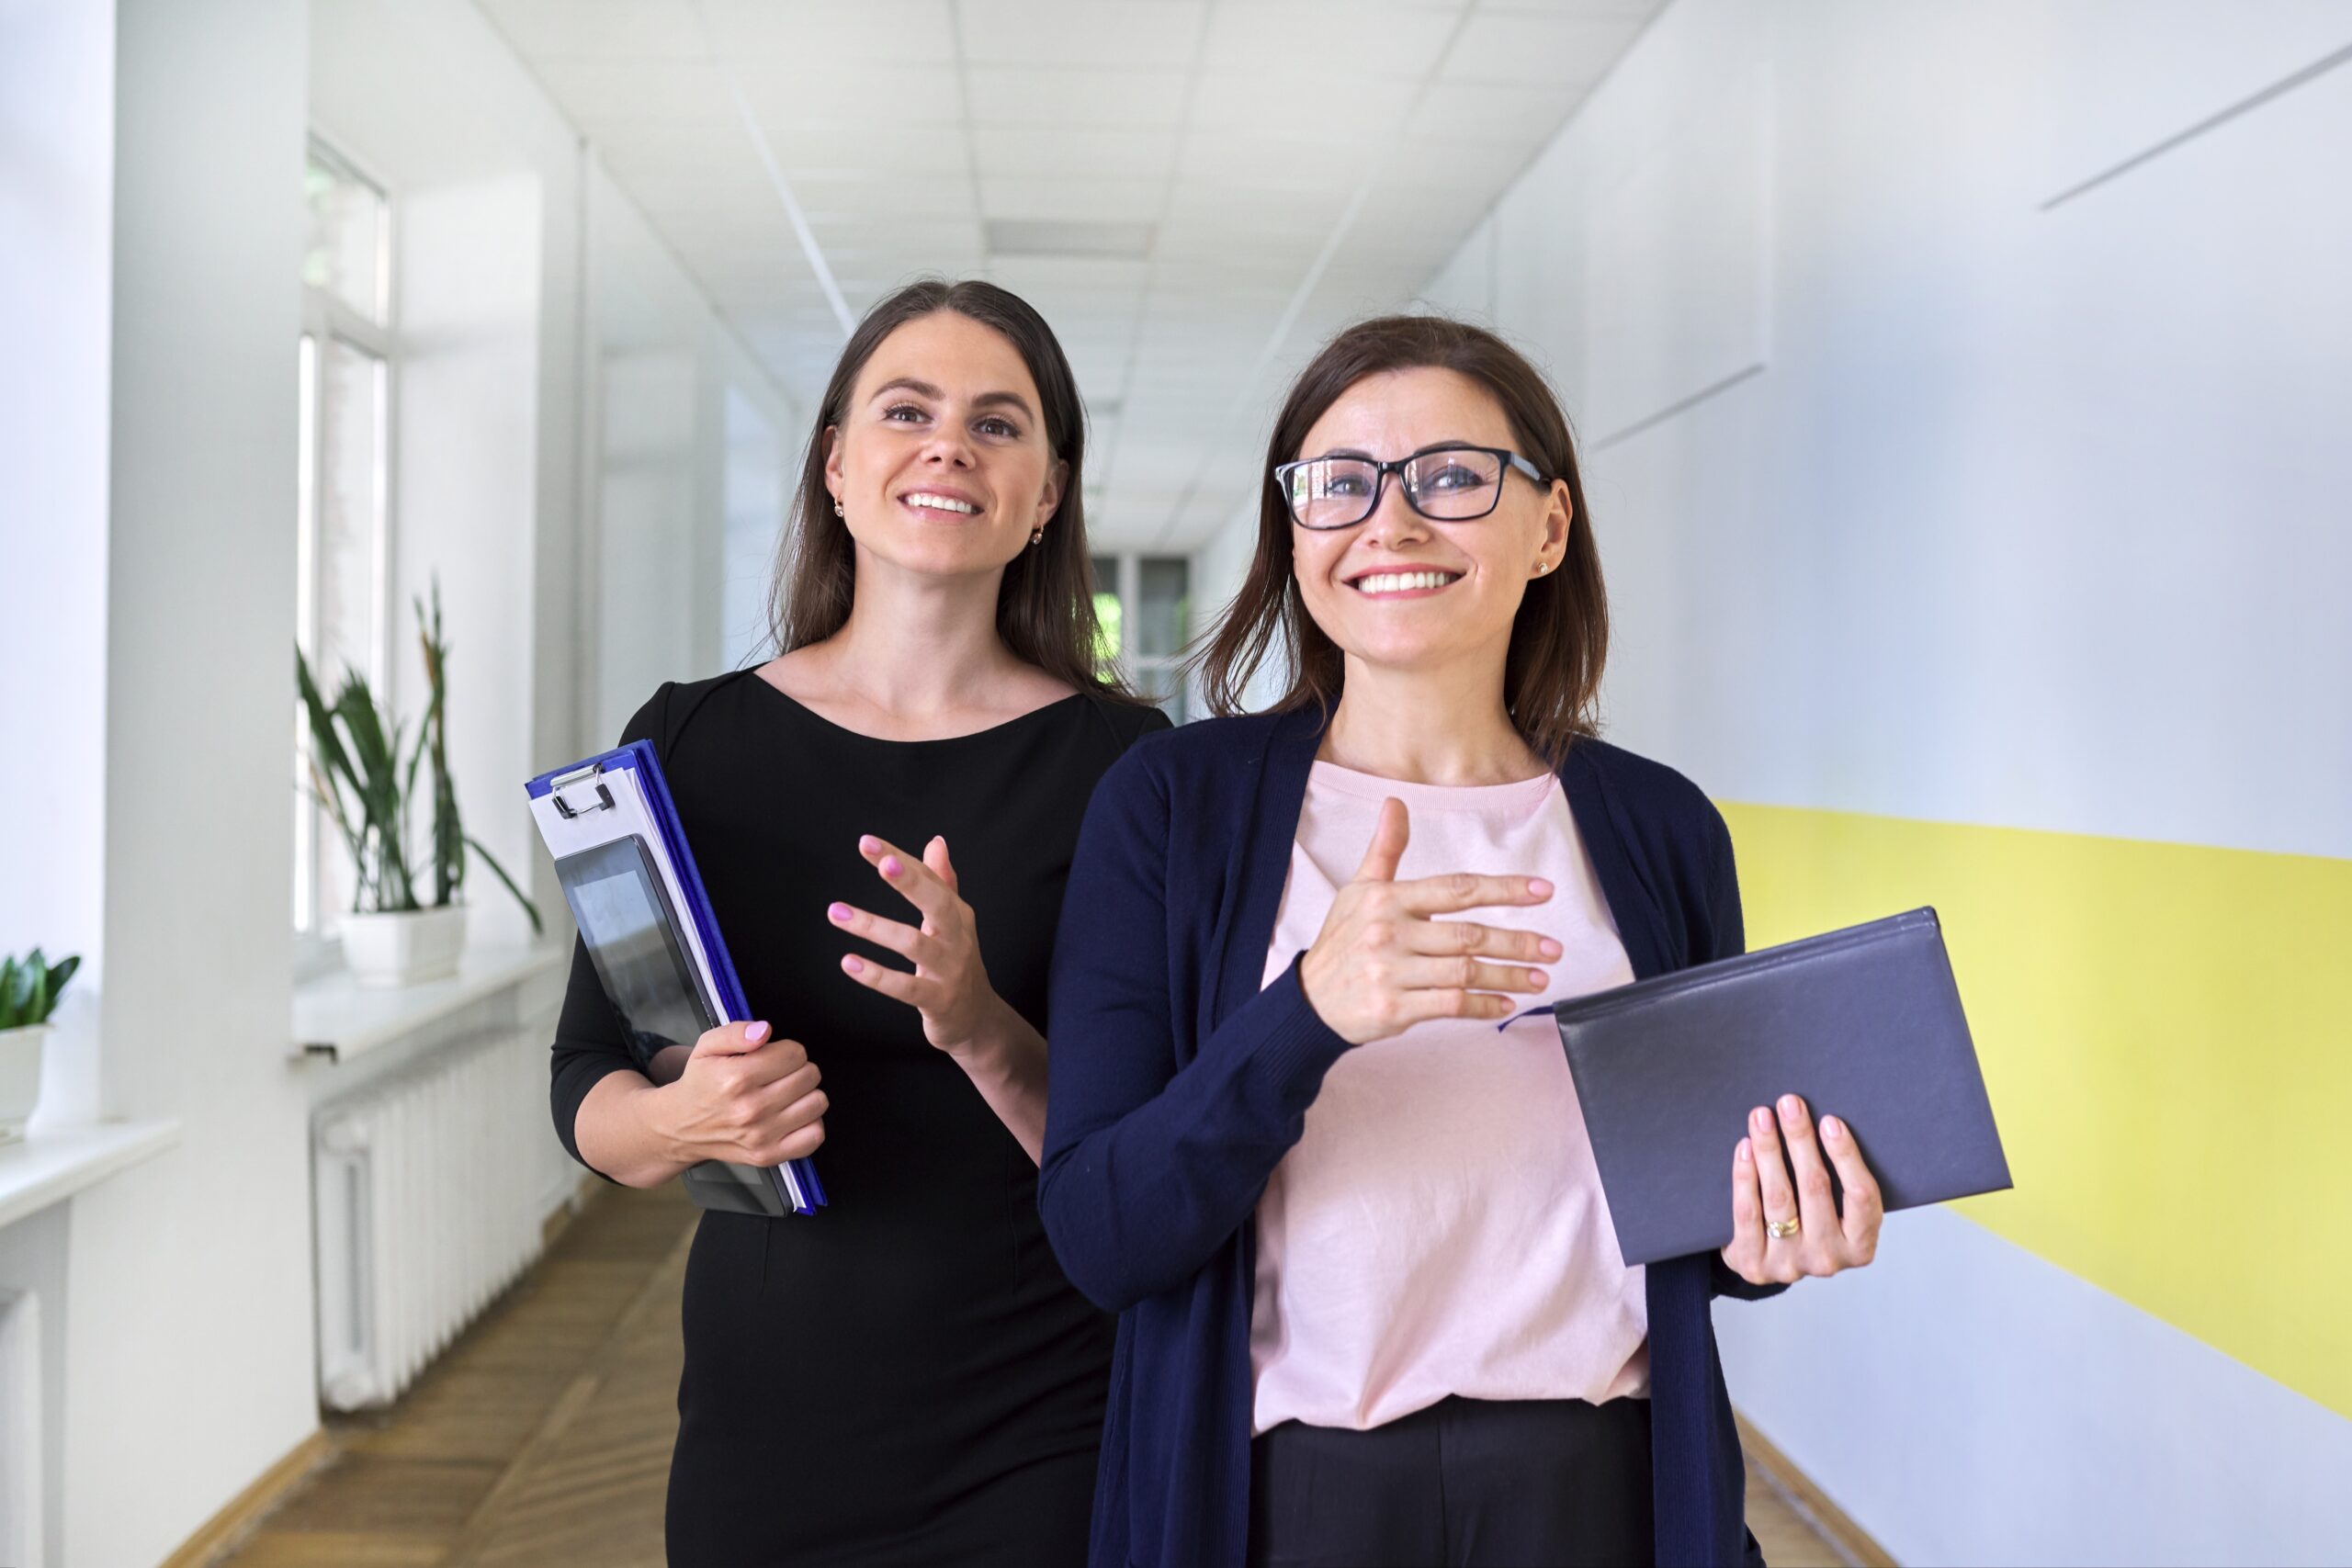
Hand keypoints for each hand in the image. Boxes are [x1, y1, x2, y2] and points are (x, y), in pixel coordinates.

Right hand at [652, 1019, 826, 1166]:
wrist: (680, 1126)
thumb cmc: (700, 1083)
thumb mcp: (707, 1046)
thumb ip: (736, 1032)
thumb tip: (764, 1031)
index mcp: (736, 1078)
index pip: (795, 1054)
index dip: (787, 1050)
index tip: (774, 1057)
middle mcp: (750, 1109)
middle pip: (809, 1076)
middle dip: (797, 1069)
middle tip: (779, 1075)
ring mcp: (761, 1136)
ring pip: (817, 1102)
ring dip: (806, 1094)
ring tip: (785, 1094)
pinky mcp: (768, 1155)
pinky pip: (814, 1135)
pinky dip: (809, 1122)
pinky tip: (792, 1115)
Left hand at [830, 833, 1007, 1056]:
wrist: (978, 1019)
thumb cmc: (956, 963)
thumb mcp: (953, 923)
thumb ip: (942, 882)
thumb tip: (936, 841)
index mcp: (958, 915)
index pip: (930, 879)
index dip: (901, 859)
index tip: (868, 843)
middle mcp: (958, 938)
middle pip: (937, 903)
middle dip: (909, 881)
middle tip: (881, 862)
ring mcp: (949, 970)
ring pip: (913, 944)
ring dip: (874, 926)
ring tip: (836, 912)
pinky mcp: (938, 1000)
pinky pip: (905, 987)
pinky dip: (877, 975)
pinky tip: (848, 962)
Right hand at [1297, 797, 1560, 1045]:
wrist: (1309, 1000)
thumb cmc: (1342, 942)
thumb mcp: (1358, 891)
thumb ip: (1385, 849)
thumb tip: (1396, 803)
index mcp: (1389, 900)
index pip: (1457, 889)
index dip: (1503, 889)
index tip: (1542, 892)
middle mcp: (1391, 933)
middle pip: (1469, 935)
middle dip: (1518, 942)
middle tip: (1553, 949)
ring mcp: (1392, 972)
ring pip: (1465, 972)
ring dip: (1509, 977)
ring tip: (1540, 979)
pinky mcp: (1394, 1008)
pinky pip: (1451, 1005)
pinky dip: (1483, 1006)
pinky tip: (1506, 1005)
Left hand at [1721, 1093, 1883, 1284]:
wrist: (1764, 1260)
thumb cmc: (1807, 1220)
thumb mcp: (1835, 1209)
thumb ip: (1837, 1178)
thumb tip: (1826, 1120)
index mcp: (1860, 1246)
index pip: (1862, 1196)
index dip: (1846, 1156)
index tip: (1830, 1121)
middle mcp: (1828, 1259)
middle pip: (1815, 1189)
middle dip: (1801, 1140)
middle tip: (1789, 1104)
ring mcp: (1790, 1264)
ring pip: (1779, 1198)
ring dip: (1770, 1150)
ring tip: (1762, 1117)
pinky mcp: (1754, 1263)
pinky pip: (1748, 1212)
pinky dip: (1745, 1176)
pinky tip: (1745, 1148)